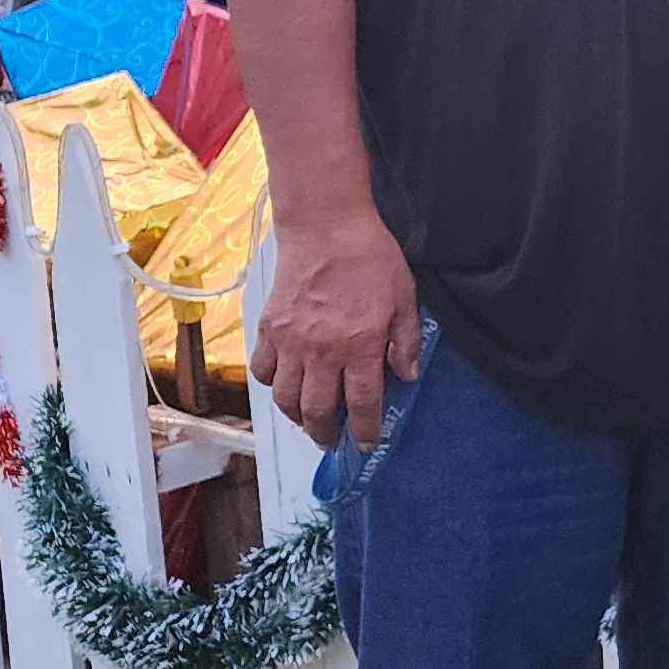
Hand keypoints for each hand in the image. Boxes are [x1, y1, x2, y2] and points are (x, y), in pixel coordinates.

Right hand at [252, 204, 419, 448]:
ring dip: (297, 417)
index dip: (366, 429)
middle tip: (332, 440)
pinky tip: (284, 384)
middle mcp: (322, 350)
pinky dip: (271, 385)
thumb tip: (406, 375)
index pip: (363, 403)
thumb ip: (406, 339)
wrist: (324, 225)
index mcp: (360, 344)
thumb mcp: (404, 295)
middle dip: (326, 434)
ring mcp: (290, 341)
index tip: (368, 443)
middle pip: (318, 410)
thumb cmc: (369, 256)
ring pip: (285, 398)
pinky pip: (262, 370)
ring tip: (308, 420)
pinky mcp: (269, 328)